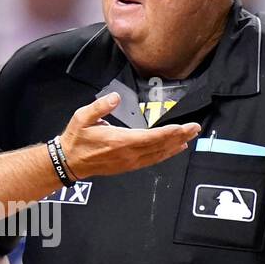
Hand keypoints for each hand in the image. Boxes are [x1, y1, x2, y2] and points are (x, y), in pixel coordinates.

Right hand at [58, 92, 198, 179]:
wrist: (69, 162)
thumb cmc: (76, 139)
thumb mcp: (83, 117)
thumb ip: (100, 107)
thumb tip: (115, 97)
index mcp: (120, 141)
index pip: (152, 137)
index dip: (170, 132)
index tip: (184, 126)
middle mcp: (128, 154)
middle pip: (160, 146)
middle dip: (179, 137)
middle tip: (195, 129)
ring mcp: (129, 162)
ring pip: (158, 155)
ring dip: (175, 146)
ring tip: (189, 138)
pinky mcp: (128, 166)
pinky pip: (151, 160)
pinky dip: (165, 154)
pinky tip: (173, 149)